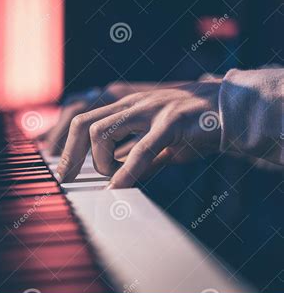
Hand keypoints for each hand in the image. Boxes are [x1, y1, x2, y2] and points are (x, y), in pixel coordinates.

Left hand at [56, 81, 222, 187]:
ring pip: (103, 132)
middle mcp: (132, 104)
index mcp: (126, 106)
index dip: (66, 143)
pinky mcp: (172, 121)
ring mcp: (151, 109)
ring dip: (101, 163)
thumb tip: (115, 177)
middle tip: (65, 178)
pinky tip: (118, 188)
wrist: (232, 111)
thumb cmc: (192, 128)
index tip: (60, 167)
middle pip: (83, 123)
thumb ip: (135, 155)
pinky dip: (126, 172)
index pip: (82, 118)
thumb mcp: (157, 141)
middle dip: (69, 154)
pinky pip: (141, 149)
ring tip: (113, 179)